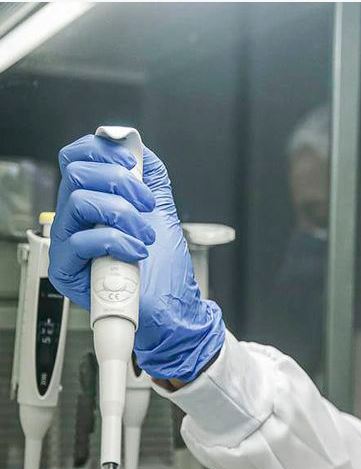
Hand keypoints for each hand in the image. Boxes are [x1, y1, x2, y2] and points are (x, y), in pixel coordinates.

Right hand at [50, 134, 225, 381]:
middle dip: (120, 182)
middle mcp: (76, 217)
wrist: (172, 308)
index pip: (77, 157)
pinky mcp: (67, 268)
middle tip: (146, 204)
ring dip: (123, 214)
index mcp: (94, 198)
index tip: (131, 163)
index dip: (101, 151)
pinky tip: (134, 252)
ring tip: (144, 235)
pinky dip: (116, 241)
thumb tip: (138, 147)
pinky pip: (80, 240)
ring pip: (79, 202)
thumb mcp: (161, 210)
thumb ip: (150, 176)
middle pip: (75, 172)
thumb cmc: (164, 267)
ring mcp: (69, 241)